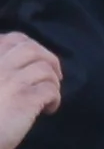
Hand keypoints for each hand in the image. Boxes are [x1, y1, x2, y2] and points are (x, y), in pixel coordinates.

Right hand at [0, 31, 62, 148]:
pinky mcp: (25, 99)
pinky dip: (54, 98)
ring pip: (44, 68)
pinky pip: (50, 89)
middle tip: (53, 75)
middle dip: (49, 59)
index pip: (12, 39)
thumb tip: (19, 67)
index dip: (30, 46)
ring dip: (53, 80)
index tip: (34, 61)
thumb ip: (1, 73)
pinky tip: (48, 109)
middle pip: (32, 49)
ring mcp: (11, 82)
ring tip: (48, 95)